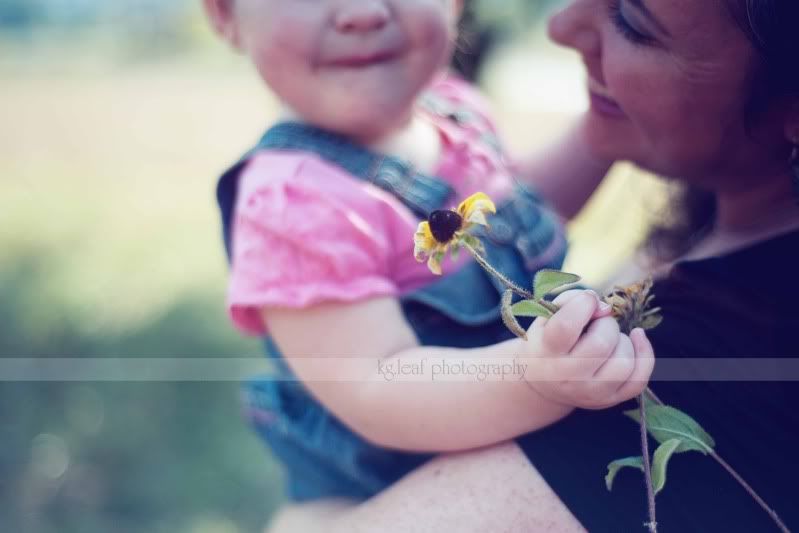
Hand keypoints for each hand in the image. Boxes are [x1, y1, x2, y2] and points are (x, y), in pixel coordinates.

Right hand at [520, 290, 654, 409]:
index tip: (587, 301)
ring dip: (623, 341)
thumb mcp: (547, 317)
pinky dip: (645, 354)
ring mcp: (591, 391)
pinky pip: (639, 379)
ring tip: (610, 339)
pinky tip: (636, 339)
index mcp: (547, 350)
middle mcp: (568, 375)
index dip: (583, 304)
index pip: (566, 325)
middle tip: (598, 324)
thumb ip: (572, 301)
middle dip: (606, 324)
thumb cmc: (548, 342)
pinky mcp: (611, 400)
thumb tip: (605, 309)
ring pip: (624, 362)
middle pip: (601, 343)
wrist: (545, 384)